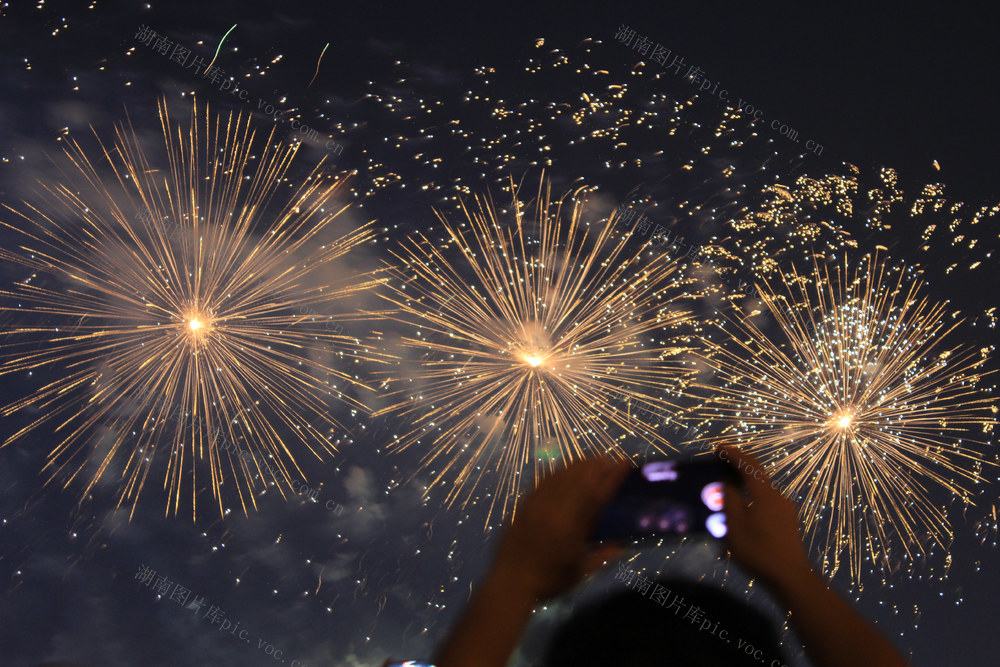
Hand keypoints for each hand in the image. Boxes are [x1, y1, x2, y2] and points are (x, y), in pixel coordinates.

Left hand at [492, 456, 631, 602]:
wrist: (510, 583)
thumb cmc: (548, 581)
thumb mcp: (579, 573)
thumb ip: (602, 557)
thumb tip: (623, 547)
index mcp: (572, 528)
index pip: (597, 496)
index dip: (612, 477)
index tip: (623, 463)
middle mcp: (555, 512)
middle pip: (579, 481)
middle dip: (596, 466)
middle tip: (609, 458)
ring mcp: (537, 506)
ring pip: (561, 478)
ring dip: (577, 466)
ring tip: (590, 460)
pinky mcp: (524, 506)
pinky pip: (542, 483)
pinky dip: (555, 473)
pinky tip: (562, 470)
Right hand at [719, 446, 812, 587]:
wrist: (790, 577)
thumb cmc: (759, 550)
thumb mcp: (734, 525)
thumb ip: (729, 499)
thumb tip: (727, 481)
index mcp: (765, 494)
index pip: (748, 464)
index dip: (732, 454)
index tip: (717, 449)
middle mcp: (778, 496)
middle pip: (756, 476)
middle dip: (737, 469)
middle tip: (719, 468)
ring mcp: (785, 509)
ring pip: (760, 492)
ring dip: (744, 488)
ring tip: (726, 494)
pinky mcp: (787, 522)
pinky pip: (765, 503)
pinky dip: (751, 501)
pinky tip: (741, 515)